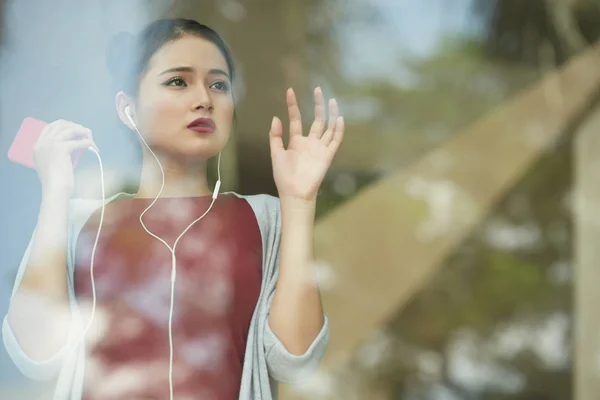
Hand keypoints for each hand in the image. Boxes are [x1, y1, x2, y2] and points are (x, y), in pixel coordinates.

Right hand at [33, 120, 97, 196]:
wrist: (54, 189)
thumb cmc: (55, 180)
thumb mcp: (52, 162)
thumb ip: (58, 151)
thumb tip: (75, 143)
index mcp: (37, 146)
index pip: (50, 127)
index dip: (64, 125)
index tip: (75, 129)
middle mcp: (42, 142)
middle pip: (60, 124)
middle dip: (74, 126)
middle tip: (85, 132)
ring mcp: (50, 144)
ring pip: (70, 129)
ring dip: (82, 132)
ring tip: (90, 138)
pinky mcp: (61, 148)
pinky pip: (79, 141)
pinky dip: (88, 143)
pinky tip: (93, 147)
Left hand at [269, 87, 344, 202]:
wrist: (294, 192)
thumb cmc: (284, 177)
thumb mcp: (276, 154)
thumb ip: (275, 136)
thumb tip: (276, 117)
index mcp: (296, 141)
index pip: (296, 119)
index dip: (293, 105)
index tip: (290, 91)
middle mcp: (310, 142)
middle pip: (316, 119)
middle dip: (317, 104)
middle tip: (318, 89)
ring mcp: (320, 148)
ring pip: (328, 127)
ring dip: (330, 113)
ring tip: (331, 99)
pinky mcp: (328, 155)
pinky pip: (335, 140)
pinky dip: (338, 129)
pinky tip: (339, 118)